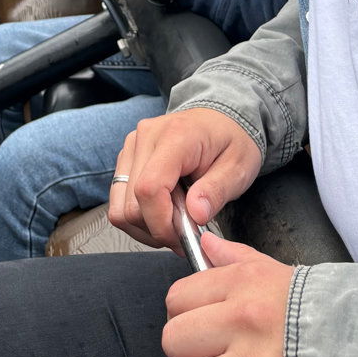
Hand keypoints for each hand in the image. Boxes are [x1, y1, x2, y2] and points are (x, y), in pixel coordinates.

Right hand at [107, 108, 261, 250]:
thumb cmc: (230, 141)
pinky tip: (163, 210)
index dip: (161, 223)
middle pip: (131, 204)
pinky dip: (139, 216)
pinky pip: (119, 200)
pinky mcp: (127, 157)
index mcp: (175, 136)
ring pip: (119, 208)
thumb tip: (195, 215)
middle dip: (158, 228)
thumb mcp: (238, 167)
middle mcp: (146, 137)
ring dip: (146, 226)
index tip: (184, 237)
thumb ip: (216, 192)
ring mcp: (132, 146)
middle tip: (187, 229)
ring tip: (175, 219)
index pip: (149, 188)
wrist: (220, 119)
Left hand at [163, 239, 296, 356]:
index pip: (177, 299)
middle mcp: (245, 327)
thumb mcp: (286, 275)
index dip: (189, 315)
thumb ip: (239, 260)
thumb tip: (205, 246)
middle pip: (174, 343)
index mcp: (246, 287)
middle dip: (193, 356)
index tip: (208, 326)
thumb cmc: (335, 316)